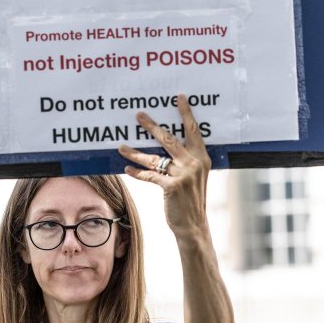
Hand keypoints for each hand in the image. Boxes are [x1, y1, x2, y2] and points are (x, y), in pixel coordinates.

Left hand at [118, 94, 211, 235]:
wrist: (194, 225)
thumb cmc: (191, 200)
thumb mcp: (195, 177)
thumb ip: (186, 161)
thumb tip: (166, 148)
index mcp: (202, 158)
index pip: (193, 131)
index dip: (186, 113)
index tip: (179, 97)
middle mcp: (194, 163)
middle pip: (169, 139)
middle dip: (152, 126)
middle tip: (139, 115)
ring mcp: (183, 175)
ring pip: (154, 158)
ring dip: (135, 152)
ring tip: (121, 146)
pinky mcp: (172, 186)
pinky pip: (149, 175)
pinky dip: (137, 172)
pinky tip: (127, 169)